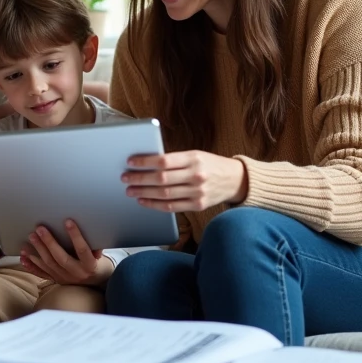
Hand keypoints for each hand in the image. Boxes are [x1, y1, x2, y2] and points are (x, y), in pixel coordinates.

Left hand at [20, 220, 113, 286]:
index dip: (75, 236)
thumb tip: (90, 226)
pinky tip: (23, 257)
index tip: (68, 221)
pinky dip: (31, 265)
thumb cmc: (98, 263)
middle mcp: (76, 273)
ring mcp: (64, 278)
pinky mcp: (56, 280)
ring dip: (38, 250)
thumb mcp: (100, 254)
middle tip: (40, 228)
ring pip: (49, 264)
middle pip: (60, 258)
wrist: (96, 284)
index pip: (82, 250)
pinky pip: (41, 273)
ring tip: (31, 237)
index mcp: (89, 265)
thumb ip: (94, 244)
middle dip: (49, 242)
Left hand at [123, 151, 247, 212]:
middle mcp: (196, 175)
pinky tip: (144, 200)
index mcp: (194, 158)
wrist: (235, 180)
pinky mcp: (198, 205)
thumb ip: (174, 159)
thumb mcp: (195, 155)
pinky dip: (155, 204)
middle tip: (126, 178)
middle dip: (140, 178)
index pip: (163, 160)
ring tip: (131, 190)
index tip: (130, 162)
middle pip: (161, 178)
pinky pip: (171, 207)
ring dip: (144, 192)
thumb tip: (146, 163)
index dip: (144, 162)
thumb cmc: (210, 165)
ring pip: (164, 194)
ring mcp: (197, 192)